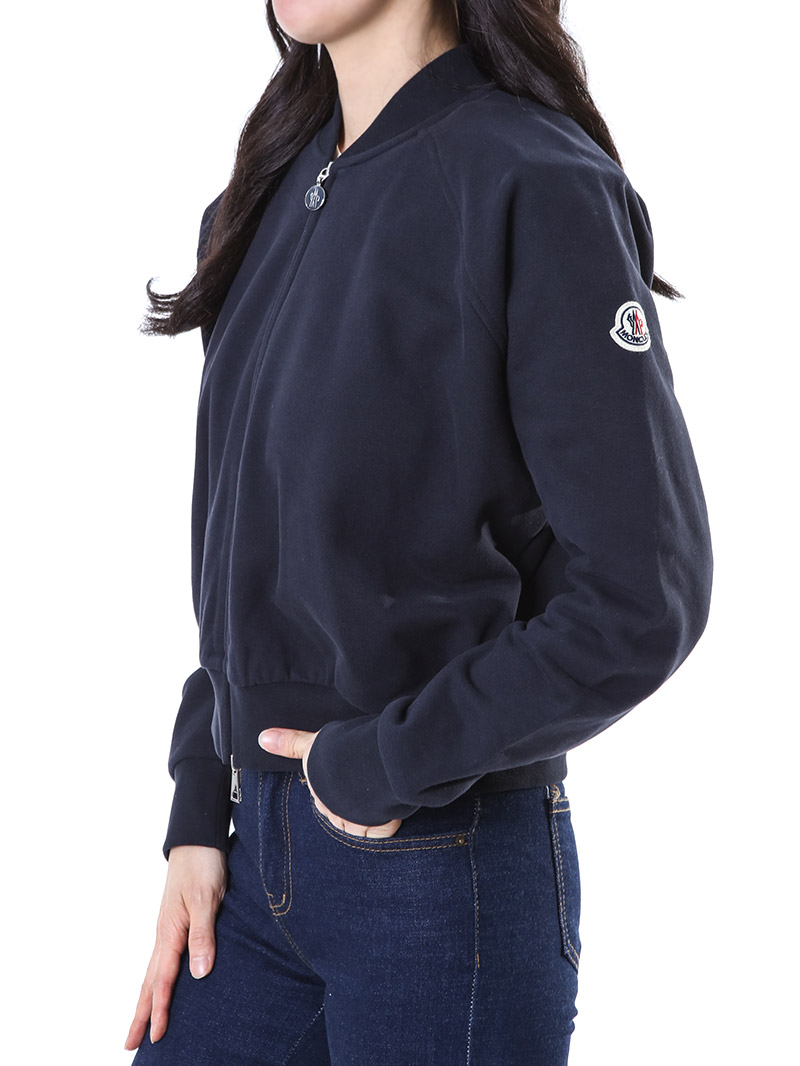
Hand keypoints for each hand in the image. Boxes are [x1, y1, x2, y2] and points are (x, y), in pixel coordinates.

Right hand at [124, 845, 227, 1049]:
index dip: (159, 1009)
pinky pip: (166, 957)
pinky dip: (160, 977)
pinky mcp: (178, 920)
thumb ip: (202, 936)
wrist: (199, 837)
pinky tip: (165, 982)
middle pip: (150, 980)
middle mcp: (166, 932)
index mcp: (170, 931)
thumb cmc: (202, 865)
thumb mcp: (206, 899)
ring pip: (155, 970)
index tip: (155, 1037)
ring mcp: (170, 927)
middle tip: (130, 1044)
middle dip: (141, 1012)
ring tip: (142, 1021)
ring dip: (147, 997)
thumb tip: (198, 974)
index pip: (162, 979)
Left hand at [258, 727, 401, 838]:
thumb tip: (263, 739)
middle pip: (340, 816)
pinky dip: (385, 827)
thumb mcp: (311, 744)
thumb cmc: (338, 752)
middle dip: (347, 809)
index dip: (333, 791)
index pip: (324, 801)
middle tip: (359, 792)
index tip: (341, 783)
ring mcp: (357, 823)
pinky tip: (388, 816)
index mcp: (320, 796)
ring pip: (359, 828)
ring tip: (374, 803)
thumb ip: (290, 744)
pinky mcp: (380, 827)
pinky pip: (380, 834)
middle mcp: (335, 814)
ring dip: (366, 819)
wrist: (363, 763)